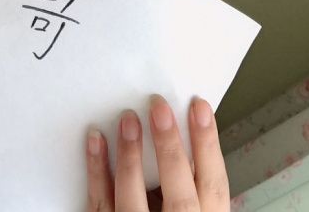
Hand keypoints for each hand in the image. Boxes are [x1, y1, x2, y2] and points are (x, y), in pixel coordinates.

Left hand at [85, 94, 229, 210]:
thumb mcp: (191, 210)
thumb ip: (190, 186)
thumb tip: (181, 134)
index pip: (213, 186)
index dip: (208, 145)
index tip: (199, 107)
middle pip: (179, 194)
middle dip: (170, 148)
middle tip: (158, 107)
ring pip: (133, 200)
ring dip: (130, 156)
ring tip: (127, 118)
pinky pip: (99, 202)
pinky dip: (96, 169)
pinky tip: (95, 139)